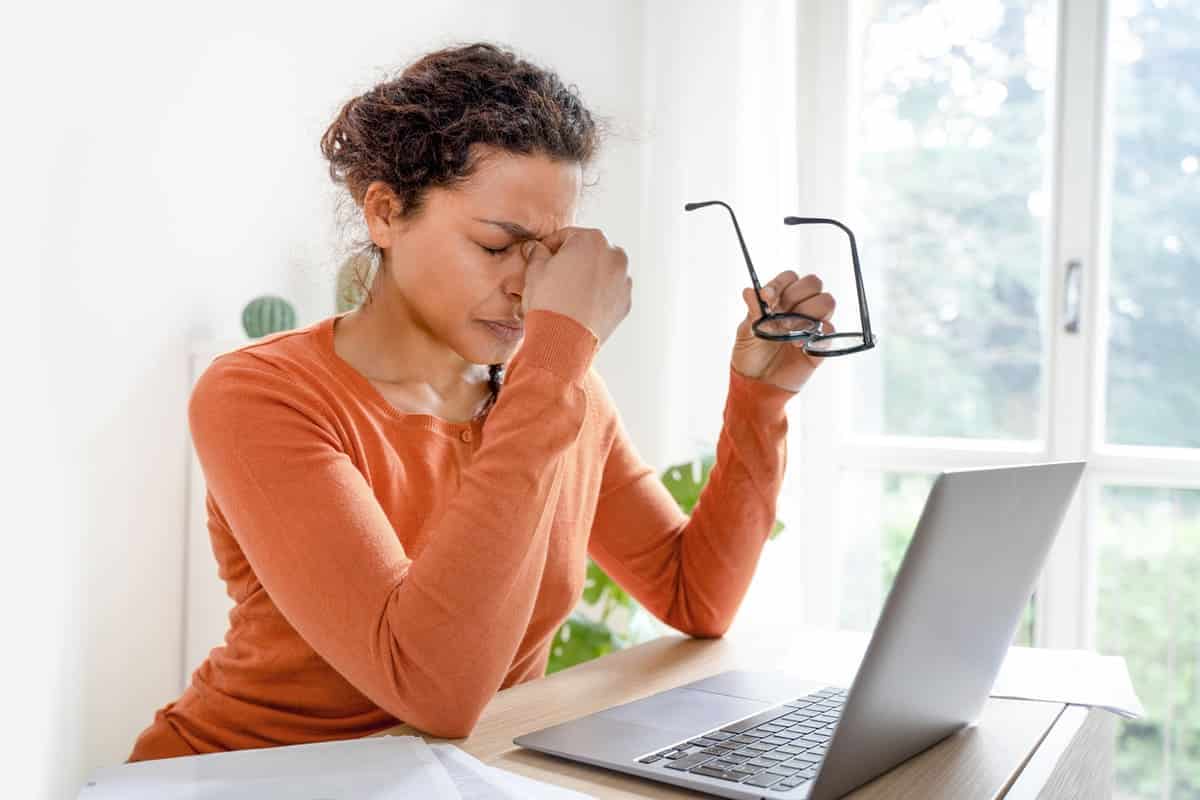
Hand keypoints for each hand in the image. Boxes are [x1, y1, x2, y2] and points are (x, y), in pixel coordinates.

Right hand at [520, 227, 631, 348]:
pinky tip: (580, 306)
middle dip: (573, 261)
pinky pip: (609, 293)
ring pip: (602, 272)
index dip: (550, 247)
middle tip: (555, 276)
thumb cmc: (549, 302)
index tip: (541, 258)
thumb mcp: (535, 270)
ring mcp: (624, 280)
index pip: (567, 236)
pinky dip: (598, 295)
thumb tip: (535, 248)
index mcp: (593, 239)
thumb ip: (537, 253)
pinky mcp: (626, 303)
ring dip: (588, 277)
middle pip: (589, 252)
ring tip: (568, 293)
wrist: (564, 340)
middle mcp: (615, 255)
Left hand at [731, 271, 835, 392]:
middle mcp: (798, 308)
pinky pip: (830, 330)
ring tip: (790, 333)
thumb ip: (752, 312)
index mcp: (780, 300)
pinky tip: (799, 347)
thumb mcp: (745, 332)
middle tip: (781, 320)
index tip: (767, 298)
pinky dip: (816, 335)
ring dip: (807, 315)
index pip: (790, 277)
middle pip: (813, 283)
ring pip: (826, 302)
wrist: (757, 384)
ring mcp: (811, 325)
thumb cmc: (749, 355)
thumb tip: (748, 291)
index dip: (781, 284)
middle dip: (797, 297)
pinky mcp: (821, 344)